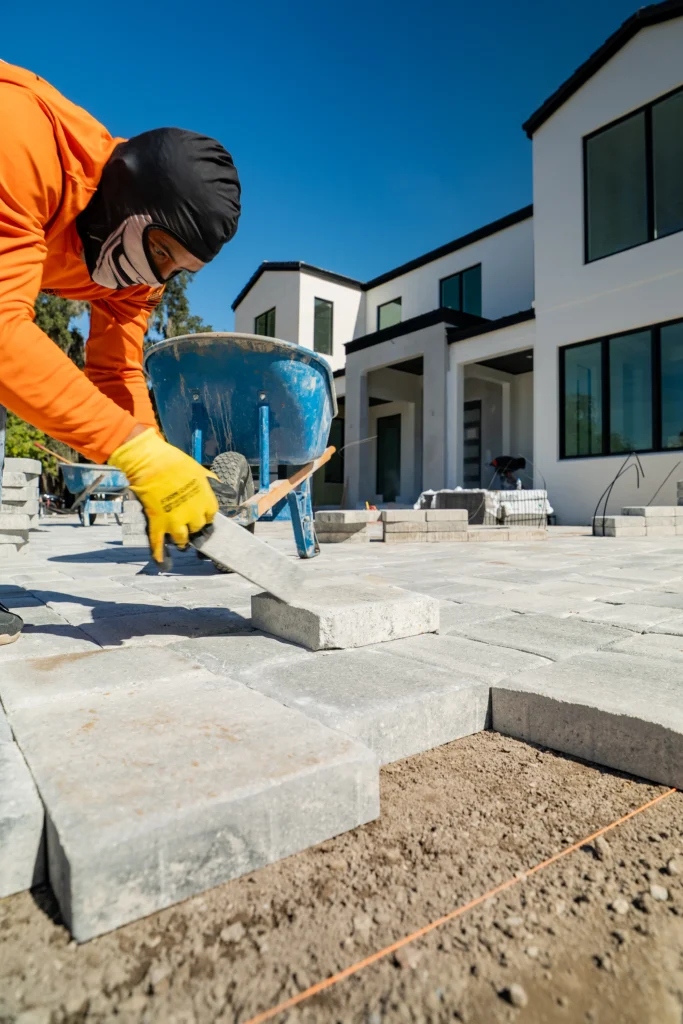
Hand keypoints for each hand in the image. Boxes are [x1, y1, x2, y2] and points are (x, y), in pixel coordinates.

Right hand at [109, 428, 217, 562]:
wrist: (152, 463)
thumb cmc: (176, 463)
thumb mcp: (201, 471)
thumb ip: (211, 483)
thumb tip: (221, 489)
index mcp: (206, 502)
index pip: (210, 517)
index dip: (204, 517)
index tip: (200, 516)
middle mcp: (194, 515)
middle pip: (197, 529)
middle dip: (192, 527)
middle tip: (187, 524)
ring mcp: (175, 521)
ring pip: (182, 540)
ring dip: (181, 542)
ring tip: (179, 542)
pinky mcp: (158, 523)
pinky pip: (159, 543)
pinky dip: (159, 554)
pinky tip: (160, 561)